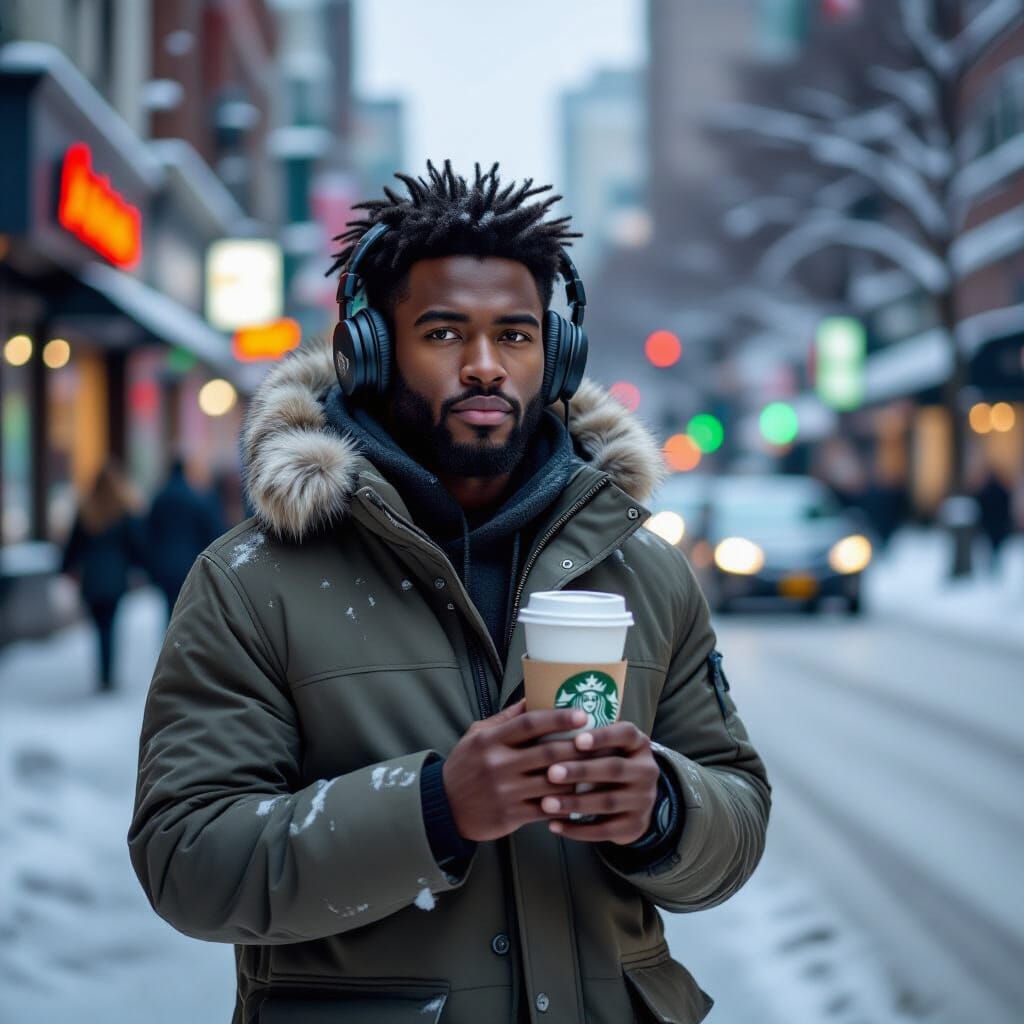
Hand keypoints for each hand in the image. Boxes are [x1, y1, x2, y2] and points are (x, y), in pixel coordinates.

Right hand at [443, 700, 588, 841]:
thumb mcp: (477, 735)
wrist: (443, 807)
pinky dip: (566, 803)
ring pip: (551, 783)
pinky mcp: (511, 815)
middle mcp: (498, 765)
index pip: (529, 724)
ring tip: (599, 768)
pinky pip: (546, 809)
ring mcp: (505, 791)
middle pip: (547, 753)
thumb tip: (533, 696)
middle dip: (577, 747)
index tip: (582, 714)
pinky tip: (581, 796)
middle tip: (600, 740)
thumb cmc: (465, 766)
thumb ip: (505, 718)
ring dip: (577, 776)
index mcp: (490, 740)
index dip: (558, 718)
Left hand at [540, 722, 659, 844]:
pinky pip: (605, 830)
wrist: (635, 801)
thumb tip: (545, 728)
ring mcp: (644, 800)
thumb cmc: (608, 763)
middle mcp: (647, 770)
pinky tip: (554, 825)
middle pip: (614, 769)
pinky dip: (577, 829)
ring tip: (546, 803)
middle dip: (580, 771)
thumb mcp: (608, 747)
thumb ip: (587, 738)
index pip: (626, 734)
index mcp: (639, 744)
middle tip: (551, 773)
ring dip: (574, 803)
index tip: (577, 740)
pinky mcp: (635, 826)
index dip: (602, 737)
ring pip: (607, 802)